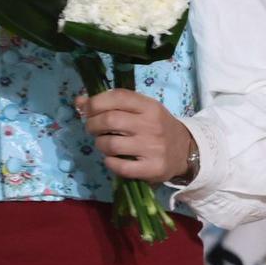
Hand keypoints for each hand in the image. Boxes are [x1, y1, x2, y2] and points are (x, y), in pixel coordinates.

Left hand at [75, 89, 195, 183]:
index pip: (117, 96)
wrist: (186, 151)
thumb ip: (113, 105)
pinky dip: (110, 163)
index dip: (95, 102)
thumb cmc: (158, 127)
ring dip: (100, 144)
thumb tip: (79, 102)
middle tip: (92, 129)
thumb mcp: (142, 110)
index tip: (87, 110)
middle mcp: (151, 125)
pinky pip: (120, 166)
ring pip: (110, 144)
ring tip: (104, 144)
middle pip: (109, 120)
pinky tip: (113, 159)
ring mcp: (152, 148)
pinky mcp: (152, 168)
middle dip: (92, 125)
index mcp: (150, 106)